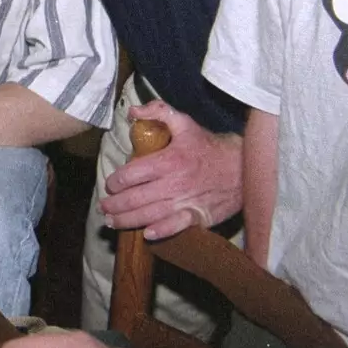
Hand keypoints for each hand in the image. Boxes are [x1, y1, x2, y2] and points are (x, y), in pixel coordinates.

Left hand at [100, 100, 242, 238]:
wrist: (244, 167)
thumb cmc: (209, 146)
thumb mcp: (184, 123)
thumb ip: (158, 113)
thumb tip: (133, 112)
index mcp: (169, 160)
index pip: (132, 174)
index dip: (116, 181)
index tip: (110, 184)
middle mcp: (175, 183)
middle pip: (136, 197)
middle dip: (115, 204)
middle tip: (103, 206)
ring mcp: (187, 201)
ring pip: (150, 214)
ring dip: (128, 220)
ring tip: (112, 221)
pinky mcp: (200, 215)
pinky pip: (177, 226)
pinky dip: (162, 231)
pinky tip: (146, 235)